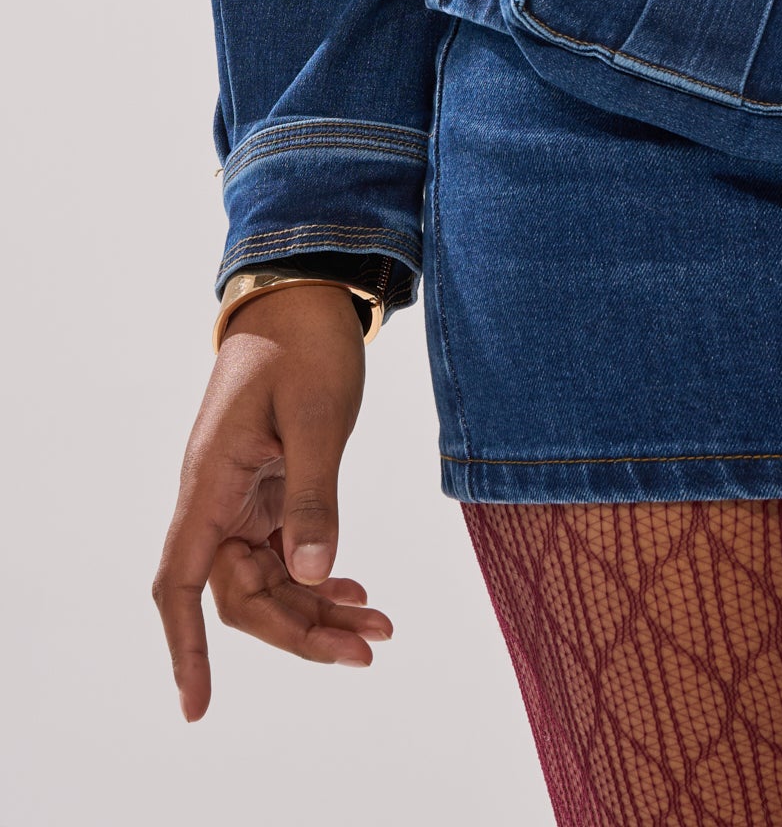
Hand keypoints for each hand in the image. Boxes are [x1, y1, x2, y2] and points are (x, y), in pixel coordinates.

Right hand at [152, 284, 389, 719]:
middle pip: (242, 594)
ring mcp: (244, 497)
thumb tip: (314, 572)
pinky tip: (356, 591)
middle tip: (367, 650)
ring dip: (317, 609)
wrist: (305, 294)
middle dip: (299, 631)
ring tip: (379, 629)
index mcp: (211, 483)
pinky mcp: (272, 489)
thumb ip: (316, 495)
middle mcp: (218, 499)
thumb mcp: (318, 418)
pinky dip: (320, 576)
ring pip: (269, 579)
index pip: (182, 584)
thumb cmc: (305, 346)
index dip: (185, 648)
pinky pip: (286, 552)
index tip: (198, 707)